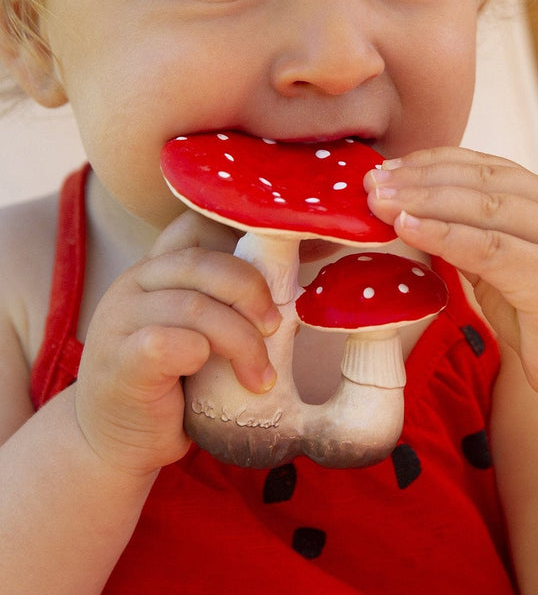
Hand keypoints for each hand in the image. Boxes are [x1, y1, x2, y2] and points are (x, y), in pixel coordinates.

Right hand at [74, 211, 280, 476]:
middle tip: (274, 327)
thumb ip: (224, 303)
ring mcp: (120, 319)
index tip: (280, 259)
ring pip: (194, 306)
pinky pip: (167, 342)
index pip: (195, 224)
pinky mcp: (119, 360)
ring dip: (240, 340)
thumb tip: (294, 291)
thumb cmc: (169, 385)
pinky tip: (210, 380)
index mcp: (157, 268)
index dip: (239, 234)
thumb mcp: (198, 331)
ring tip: (259, 375)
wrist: (114, 443)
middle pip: (204, 263)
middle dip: (252, 292)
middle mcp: (133, 283)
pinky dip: (200, 356)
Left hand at [365, 147, 537, 406]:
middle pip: (480, 181)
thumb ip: (476, 235)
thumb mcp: (510, 267)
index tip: (390, 168)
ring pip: (481, 207)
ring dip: (422, 200)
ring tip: (378, 201)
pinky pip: (486, 248)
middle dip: (420, 178)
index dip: (434, 163)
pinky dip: (441, 234)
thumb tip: (413, 208)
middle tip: (371, 182)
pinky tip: (406, 227)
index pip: (488, 166)